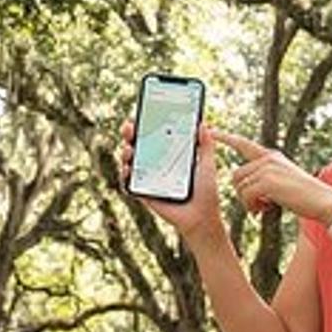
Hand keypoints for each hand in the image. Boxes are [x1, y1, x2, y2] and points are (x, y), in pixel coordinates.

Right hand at [117, 118, 222, 236]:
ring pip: (129, 163)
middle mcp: (156, 166)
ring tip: (129, 150)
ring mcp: (148, 180)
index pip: (153, 136)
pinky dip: (125, 176)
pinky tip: (127, 169)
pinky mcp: (144, 194)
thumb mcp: (207, 164)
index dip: (144, 125)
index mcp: (169, 156)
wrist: (203, 217)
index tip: (140, 114)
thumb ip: (206, 144)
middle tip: (129, 127)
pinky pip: (129, 184)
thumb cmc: (206, 192)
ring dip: (124, 153)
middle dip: (129, 134)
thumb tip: (203, 123)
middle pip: (137, 146)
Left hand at [209, 129, 331, 222]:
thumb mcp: (284, 179)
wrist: (324, 202)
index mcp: (271, 156)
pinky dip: (253, 206)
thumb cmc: (305, 196)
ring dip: (248, 202)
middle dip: (243, 193)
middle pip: (236, 175)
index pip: (244, 144)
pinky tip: (267, 210)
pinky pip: (246, 195)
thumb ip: (266, 177)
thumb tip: (248, 188)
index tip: (211, 130)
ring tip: (265, 208)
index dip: (226, 138)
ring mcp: (267, 168)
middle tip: (259, 205)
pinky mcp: (268, 181)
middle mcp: (268, 158)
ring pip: (240, 187)